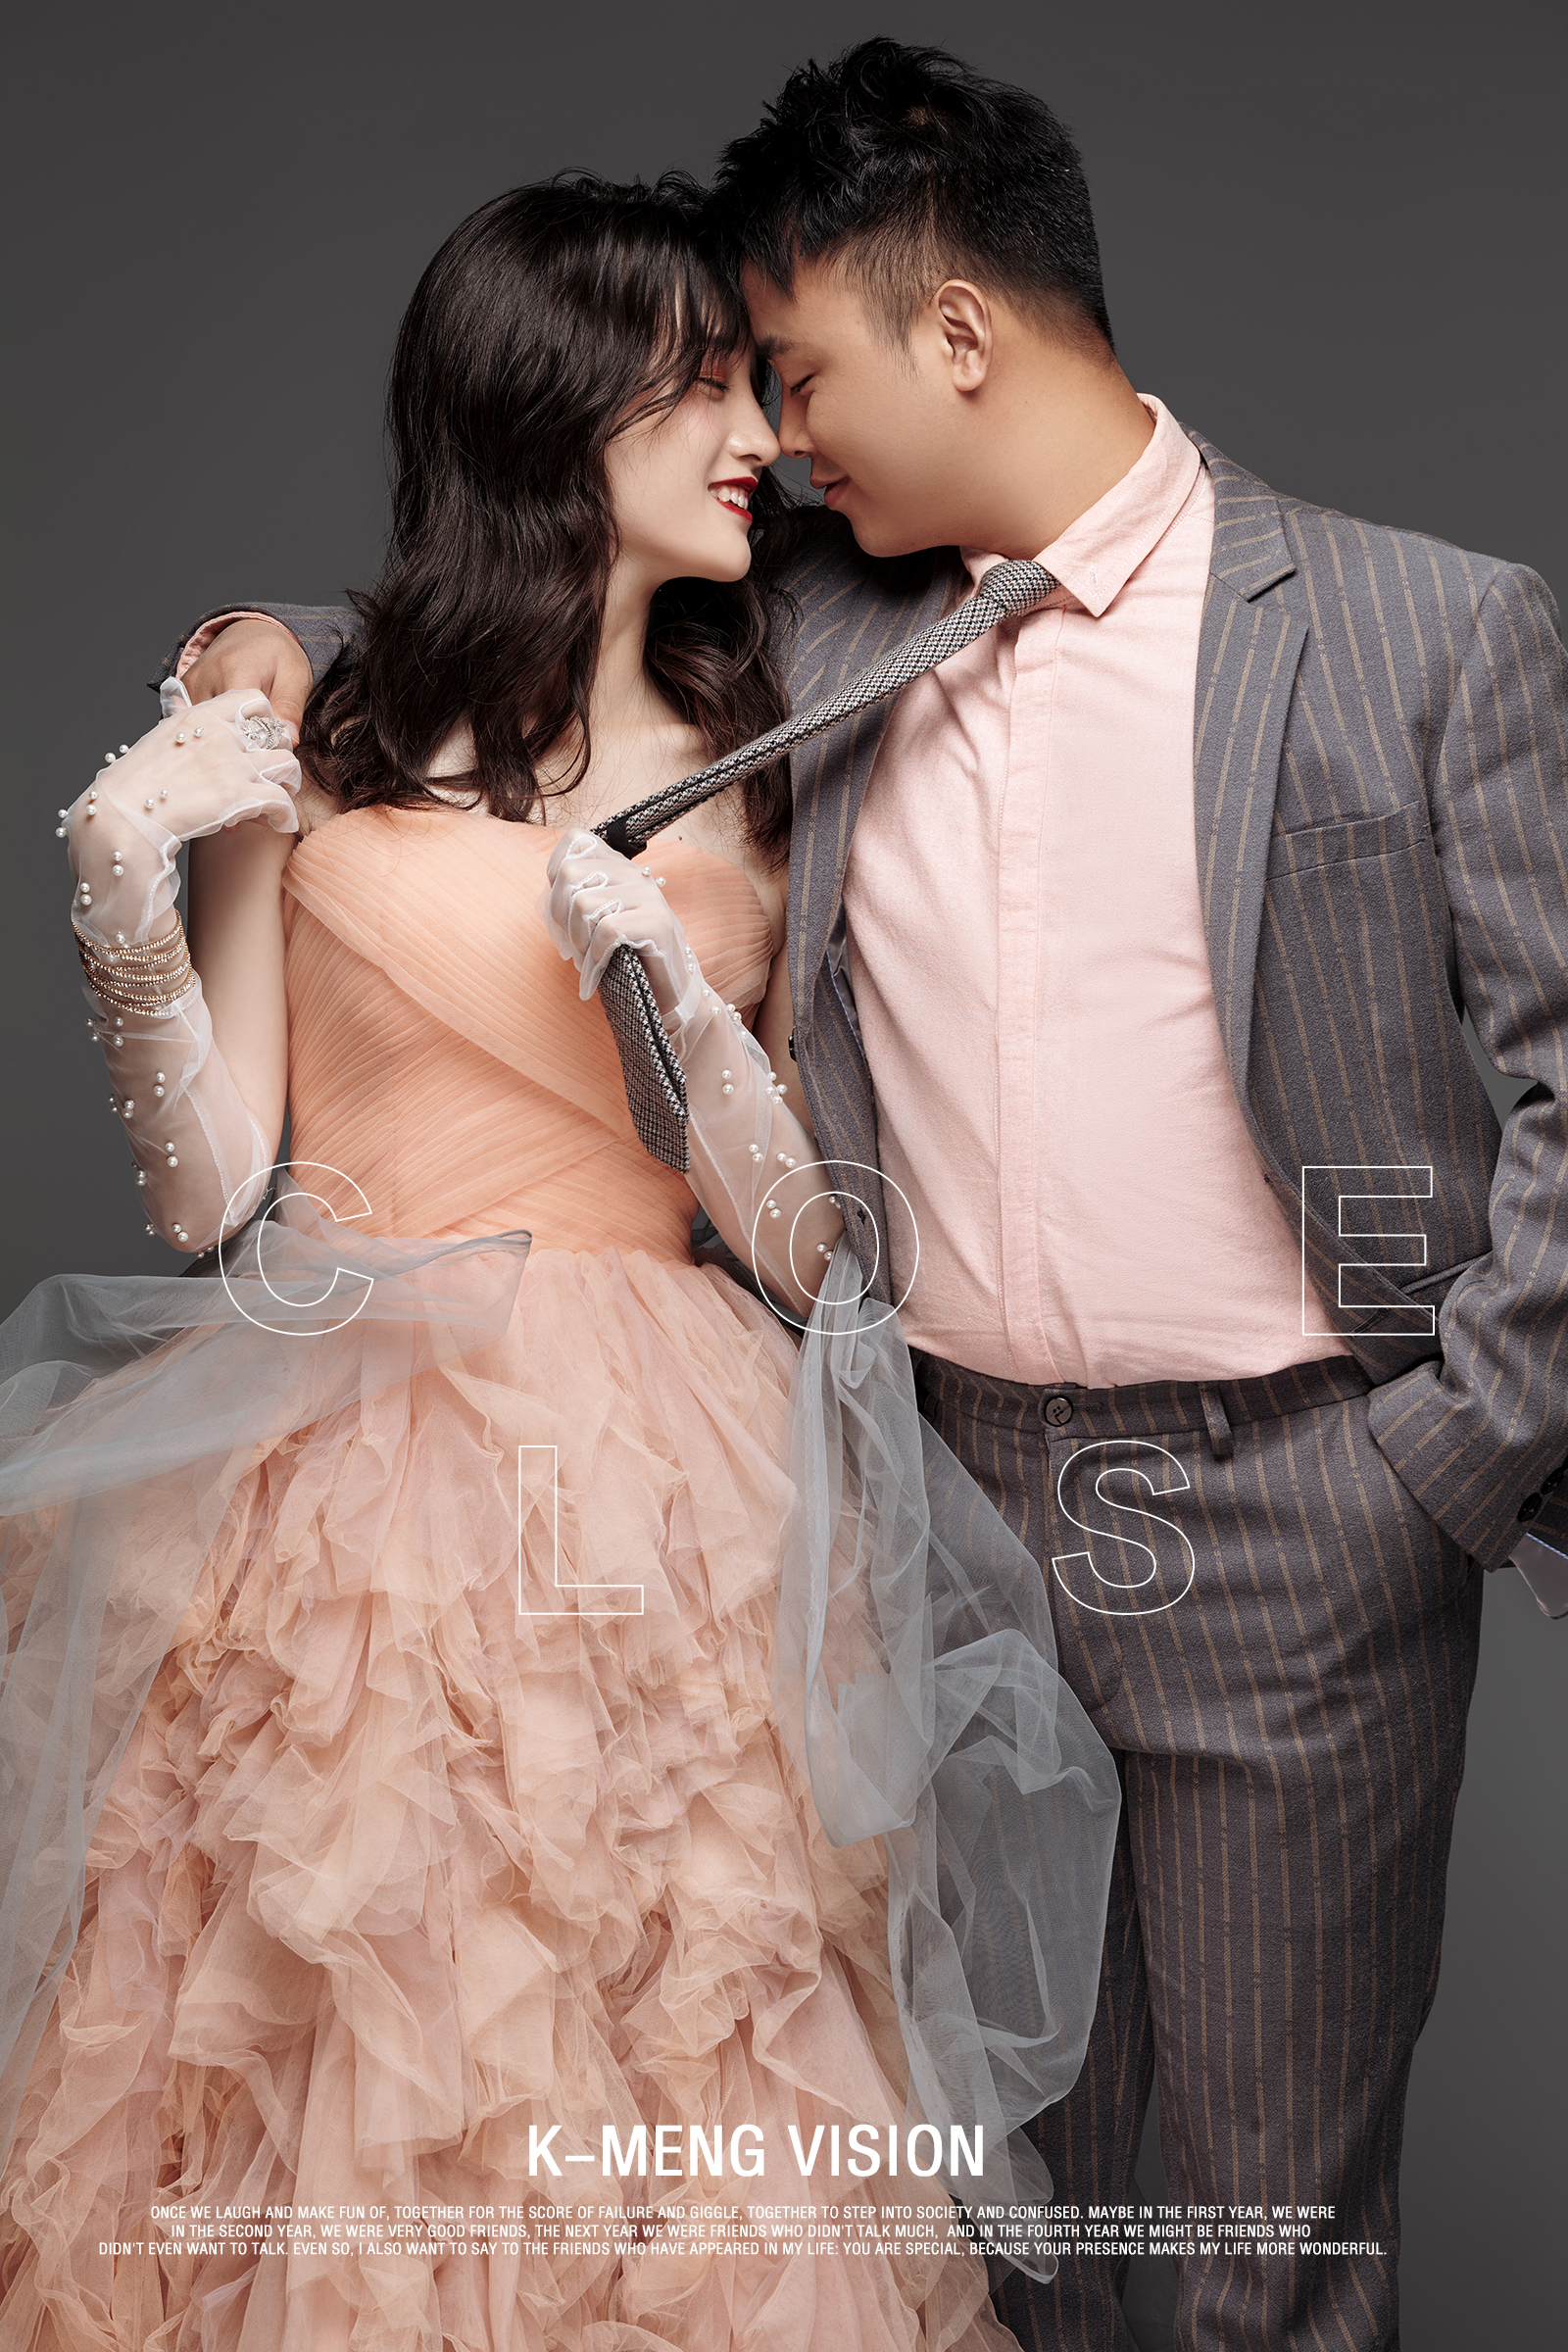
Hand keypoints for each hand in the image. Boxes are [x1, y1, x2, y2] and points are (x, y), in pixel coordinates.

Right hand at [66, 689, 300, 946]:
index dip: (265, 720)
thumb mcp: (158, 742)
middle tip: (273, 777)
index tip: (261, 741)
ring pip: (287, 766)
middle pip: (277, 734)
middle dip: (279, 755)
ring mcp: (232, 764)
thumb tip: (183, 717)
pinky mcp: (240, 797)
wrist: (119, 816)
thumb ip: (181, 730)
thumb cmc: (132, 785)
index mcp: (199, 715)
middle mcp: (221, 734)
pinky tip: (277, 824)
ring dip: (288, 785)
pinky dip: (286, 816)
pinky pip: (283, 802)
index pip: (253, 699)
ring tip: (276, 802)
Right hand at [181, 616, 313, 745]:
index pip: (241, 724)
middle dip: (242, 741)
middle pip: (220, 729)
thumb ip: (289, 708)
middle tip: (261, 738)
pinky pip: (195, 719)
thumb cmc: (276, 653)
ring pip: (206, 728)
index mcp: (235, 673)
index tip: (273, 742)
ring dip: (225, 734)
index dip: (259, 741)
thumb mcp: (294, 676)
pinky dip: (212, 726)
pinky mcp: (183, 690)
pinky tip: (228, 722)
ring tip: (244, 726)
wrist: (251, 631)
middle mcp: (205, 679)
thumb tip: (288, 741)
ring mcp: (189, 686)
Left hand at [540, 830, 697, 1018]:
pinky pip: (606, 931)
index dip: (554, 871)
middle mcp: (635, 874)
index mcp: (620, 867)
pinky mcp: (657, 923)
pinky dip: (594, 957)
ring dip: (576, 942)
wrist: (671, 993)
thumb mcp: (600, 920)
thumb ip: (577, 898)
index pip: (576, 839)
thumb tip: (545, 899)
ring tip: (586, 961)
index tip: (560, 910)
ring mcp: (649, 896)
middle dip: (557, 916)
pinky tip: (599, 971)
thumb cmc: (628, 958)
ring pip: (583, 903)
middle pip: (569, 873)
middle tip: (568, 946)